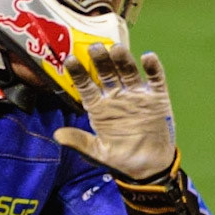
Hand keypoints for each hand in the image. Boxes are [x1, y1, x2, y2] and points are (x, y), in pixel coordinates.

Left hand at [52, 44, 176, 180]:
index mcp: (99, 107)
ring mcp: (136, 95)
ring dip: (123, 60)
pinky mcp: (156, 97)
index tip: (70, 60)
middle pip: (107, 73)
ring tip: (117, 49)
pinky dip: (152, 68)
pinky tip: (148, 57)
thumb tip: (57, 135)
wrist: (149, 168)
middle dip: (101, 60)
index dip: (78, 73)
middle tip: (95, 47)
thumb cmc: (120, 158)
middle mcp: (116, 96)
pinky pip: (155, 79)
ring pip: (128, 72)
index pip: (86, 85)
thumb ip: (79, 142)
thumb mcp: (97, 153)